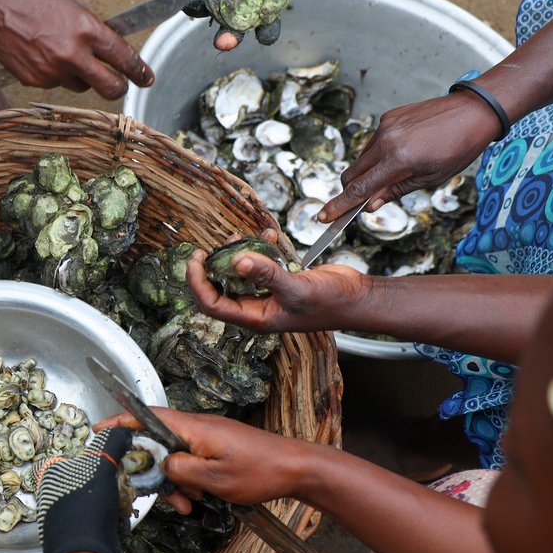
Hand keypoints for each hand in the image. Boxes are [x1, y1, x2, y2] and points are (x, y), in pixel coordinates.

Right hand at [0, 0, 153, 97]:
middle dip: (118, 89)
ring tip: (61, 54)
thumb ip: (90, 29)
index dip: (139, 71)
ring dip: (79, 76)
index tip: (146, 78)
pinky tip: (40, 54)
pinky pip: (54, 83)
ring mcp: (52, 71)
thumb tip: (107, 48)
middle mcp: (72, 54)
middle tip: (120, 86)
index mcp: (86, 29)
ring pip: (79, 86)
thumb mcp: (70, 6)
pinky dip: (52, 74)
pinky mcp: (34, 80)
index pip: (123, 57)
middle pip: (109, 87)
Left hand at [31, 427, 134, 552]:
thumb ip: (111, 442)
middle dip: (112, 483)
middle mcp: (53, 492)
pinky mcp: (76, 533)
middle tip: (120, 488)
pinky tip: (116, 523)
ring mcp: (63, 514)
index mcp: (51, 472)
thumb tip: (122, 432)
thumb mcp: (100, 463)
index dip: (102, 460)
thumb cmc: (86, 503)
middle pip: (93, 477)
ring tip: (119, 508)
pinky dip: (112, 519)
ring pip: (99, 498)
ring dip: (115, 501)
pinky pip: (100, 518)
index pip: (80, 455)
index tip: (115, 465)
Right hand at [94, 408, 318, 511]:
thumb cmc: (259, 471)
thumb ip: (181, 470)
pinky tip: (197, 498)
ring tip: (186, 504)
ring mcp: (206, 437)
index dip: (120, 422)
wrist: (296, 468)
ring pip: (173, 456)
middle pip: (156, 441)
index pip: (146, 416)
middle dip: (152, 469)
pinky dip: (188, 479)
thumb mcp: (215, 478)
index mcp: (192, 427)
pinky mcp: (215, 447)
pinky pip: (189, 460)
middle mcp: (196, 427)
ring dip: (173, 480)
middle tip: (155, 494)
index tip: (99, 431)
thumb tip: (161, 465)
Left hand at [186, 246, 368, 331]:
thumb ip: (267, 275)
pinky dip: (260, 249)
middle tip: (213, 246)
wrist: (358, 298)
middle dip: (214, 265)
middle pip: (220, 288)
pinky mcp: (279, 280)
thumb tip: (237, 261)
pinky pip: (259, 264)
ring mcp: (267, 293)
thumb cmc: (332, 303)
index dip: (197, 282)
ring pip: (238, 273)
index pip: (212, 303)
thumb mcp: (297, 288)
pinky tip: (267, 235)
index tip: (194, 259)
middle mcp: (257, 307)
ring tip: (240, 235)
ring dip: (236, 253)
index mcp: (254, 317)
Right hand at [320, 91, 501, 220]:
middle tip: (358, 201)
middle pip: (352, 173)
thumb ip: (395, 191)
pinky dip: (379, 154)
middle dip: (351, 190)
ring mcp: (385, 127)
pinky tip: (403, 152)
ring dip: (369, 171)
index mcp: (398, 160)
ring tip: (398, 170)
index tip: (323, 216)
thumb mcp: (431, 178)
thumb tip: (370, 204)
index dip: (340, 205)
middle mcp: (386, 141)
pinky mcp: (388, 117)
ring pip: (362, 158)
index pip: (360, 189)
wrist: (473, 111)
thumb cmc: (459, 147)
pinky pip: (374, 142)